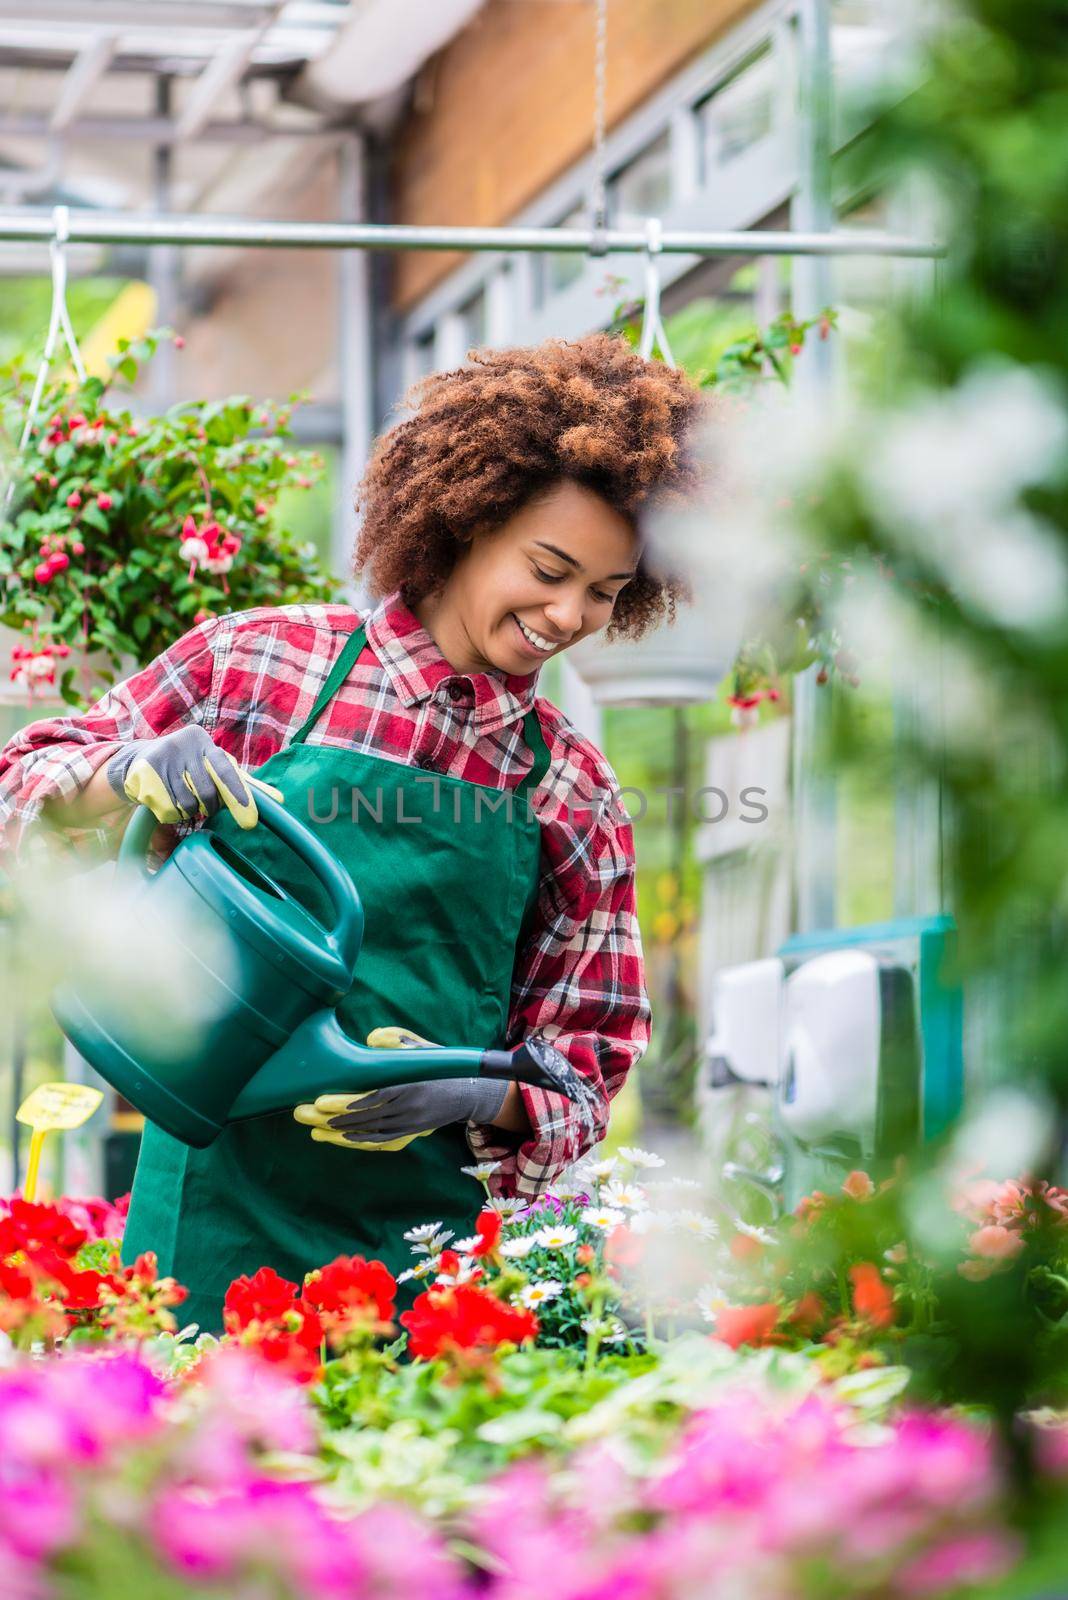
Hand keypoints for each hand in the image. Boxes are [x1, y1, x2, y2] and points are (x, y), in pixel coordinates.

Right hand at [106, 726, 281, 828]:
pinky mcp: (144, 775)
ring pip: (188, 804)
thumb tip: (280, 800)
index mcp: (203, 741)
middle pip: (206, 791)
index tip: (251, 821)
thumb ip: (244, 782)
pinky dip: (172, 813)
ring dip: (190, 810)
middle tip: (210, 809)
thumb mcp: (214, 766)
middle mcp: (182, 745)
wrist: (138, 761)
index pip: (225, 770)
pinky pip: (169, 810)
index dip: (238, 795)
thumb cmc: (188, 766)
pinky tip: (166, 799)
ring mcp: (162, 759)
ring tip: (184, 797)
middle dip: (211, 806)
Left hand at [292, 1025, 507, 1149]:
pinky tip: (337, 1136)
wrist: (467, 1092)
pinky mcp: (410, 1133)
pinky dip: (357, 1140)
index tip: (322, 1101)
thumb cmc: (438, 1065)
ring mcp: (411, 1125)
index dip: (348, 1102)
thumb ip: (396, 1039)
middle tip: (304, 1112)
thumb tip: (369, 1039)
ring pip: (371, 1133)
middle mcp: (412, 1110)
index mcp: (413, 1086)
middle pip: (366, 1118)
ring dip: (340, 1132)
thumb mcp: (420, 1046)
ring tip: (314, 1127)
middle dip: (332, 1117)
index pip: (376, 1097)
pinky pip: (380, 1141)